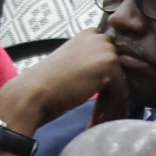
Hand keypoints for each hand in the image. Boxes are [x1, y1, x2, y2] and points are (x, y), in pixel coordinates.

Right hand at [0, 29, 122, 140]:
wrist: (34, 92)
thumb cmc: (49, 84)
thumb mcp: (74, 64)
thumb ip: (92, 64)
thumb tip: (115, 80)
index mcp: (90, 34)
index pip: (111, 60)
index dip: (107, 85)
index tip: (98, 103)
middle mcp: (99, 37)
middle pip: (119, 72)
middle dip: (111, 95)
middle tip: (98, 115)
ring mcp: (105, 49)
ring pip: (121, 85)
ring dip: (111, 106)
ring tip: (96, 121)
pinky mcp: (109, 65)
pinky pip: (121, 93)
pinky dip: (111, 110)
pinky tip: (95, 121)